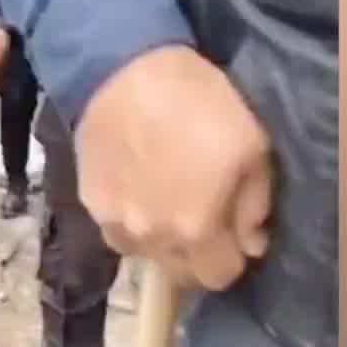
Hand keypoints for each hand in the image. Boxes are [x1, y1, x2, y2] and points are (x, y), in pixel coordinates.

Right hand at [75, 45, 272, 290]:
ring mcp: (116, 224)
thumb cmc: (199, 103)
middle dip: (197, 253)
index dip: (232, 258)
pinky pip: (116, 229)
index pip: (219, 277)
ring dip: (161, 239)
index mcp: (197, 231)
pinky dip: (131, 218)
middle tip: (203, 215)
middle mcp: (153, 240)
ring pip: (146, 253)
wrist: (124, 69)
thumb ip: (255, 205)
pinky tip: (137, 187)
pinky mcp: (91, 204)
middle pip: (180, 272)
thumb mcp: (253, 146)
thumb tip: (251, 243)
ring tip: (166, 201)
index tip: (235, 233)